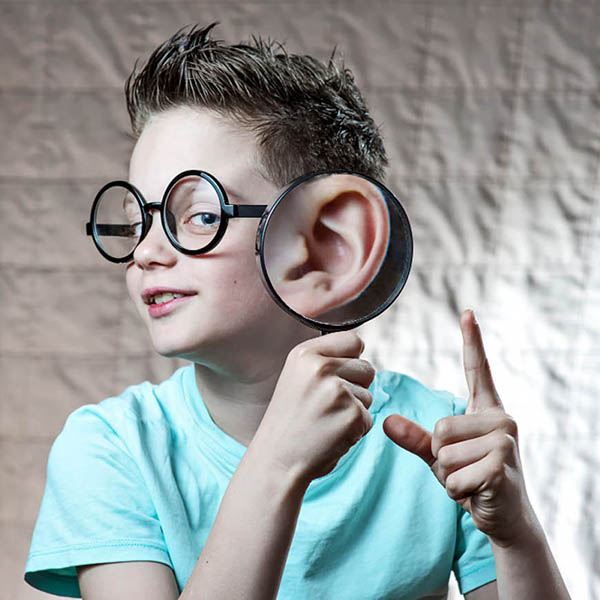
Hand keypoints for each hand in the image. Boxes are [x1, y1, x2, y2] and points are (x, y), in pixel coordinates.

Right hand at [253, 330, 374, 485]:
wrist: (276, 462)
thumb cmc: (290, 420)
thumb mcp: (297, 377)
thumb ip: (325, 360)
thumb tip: (361, 352)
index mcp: (305, 354)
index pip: (353, 340)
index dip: (351, 360)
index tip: (335, 377)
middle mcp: (321, 368)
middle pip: (367, 368)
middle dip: (355, 387)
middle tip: (327, 405)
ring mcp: (338, 392)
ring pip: (369, 395)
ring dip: (354, 410)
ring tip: (325, 421)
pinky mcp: (352, 416)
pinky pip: (369, 418)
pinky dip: (356, 430)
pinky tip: (331, 434)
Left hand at [383, 309, 532, 545]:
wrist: (505, 519)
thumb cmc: (473, 480)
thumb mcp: (440, 457)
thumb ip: (415, 438)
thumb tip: (385, 422)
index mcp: (487, 411)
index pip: (478, 370)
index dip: (472, 341)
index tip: (467, 312)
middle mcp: (501, 419)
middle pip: (440, 427)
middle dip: (440, 456)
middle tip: (464, 468)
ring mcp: (505, 441)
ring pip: (443, 452)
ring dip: (448, 476)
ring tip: (471, 480)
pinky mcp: (502, 466)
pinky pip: (453, 475)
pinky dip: (456, 491)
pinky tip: (476, 494)